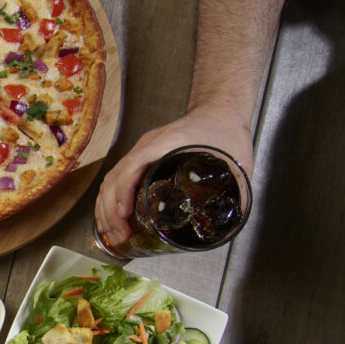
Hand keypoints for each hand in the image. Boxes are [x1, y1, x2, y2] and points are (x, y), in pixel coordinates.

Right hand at [94, 103, 254, 247]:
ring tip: (114, 234)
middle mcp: (148, 145)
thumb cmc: (225, 127)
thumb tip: (235, 217)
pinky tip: (112, 218)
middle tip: (120, 235)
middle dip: (111, 210)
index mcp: (168, 141)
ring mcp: (141, 151)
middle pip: (115, 176)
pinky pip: (116, 179)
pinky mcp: (141, 158)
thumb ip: (237, 186)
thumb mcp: (236, 156)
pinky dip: (109, 201)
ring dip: (106, 208)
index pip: (134, 163)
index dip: (124, 190)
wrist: (220, 108)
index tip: (125, 213)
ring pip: (111, 180)